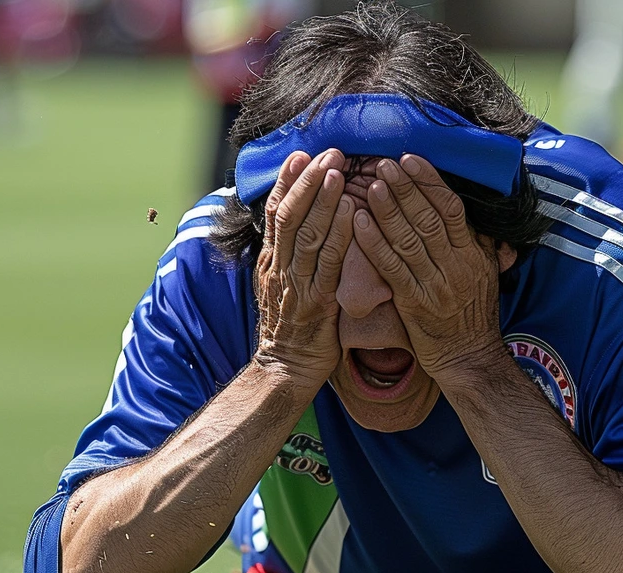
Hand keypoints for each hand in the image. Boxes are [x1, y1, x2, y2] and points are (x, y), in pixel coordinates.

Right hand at [253, 149, 353, 388]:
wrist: (287, 370)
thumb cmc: (294, 328)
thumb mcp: (285, 286)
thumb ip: (293, 256)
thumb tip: (305, 225)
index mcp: (272, 261)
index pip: (276, 213)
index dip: (287, 182)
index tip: (299, 154)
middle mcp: (280, 267)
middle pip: (290, 215)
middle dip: (308, 181)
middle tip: (327, 153)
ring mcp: (295, 284)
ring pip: (307, 233)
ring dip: (322, 200)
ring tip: (337, 171)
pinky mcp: (315, 303)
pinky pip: (327, 263)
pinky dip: (338, 234)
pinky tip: (350, 212)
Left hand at [352, 155, 506, 384]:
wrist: (468, 357)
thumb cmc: (474, 313)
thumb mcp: (486, 272)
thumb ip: (480, 241)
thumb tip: (478, 210)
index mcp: (473, 253)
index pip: (451, 208)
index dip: (430, 182)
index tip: (411, 159)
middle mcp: (455, 265)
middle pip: (428, 218)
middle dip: (405, 188)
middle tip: (384, 163)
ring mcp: (434, 284)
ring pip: (408, 239)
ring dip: (387, 209)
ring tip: (370, 184)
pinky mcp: (413, 302)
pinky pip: (391, 267)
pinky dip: (374, 243)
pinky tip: (359, 222)